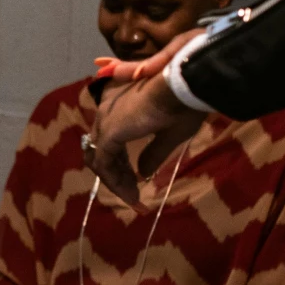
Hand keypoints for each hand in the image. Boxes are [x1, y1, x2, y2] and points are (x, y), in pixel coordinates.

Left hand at [88, 32, 195, 202]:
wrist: (184, 86)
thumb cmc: (183, 103)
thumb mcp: (170, 134)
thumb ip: (152, 153)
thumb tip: (142, 172)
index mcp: (120, 103)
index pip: (112, 139)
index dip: (122, 162)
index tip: (137, 180)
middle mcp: (107, 109)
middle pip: (102, 149)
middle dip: (116, 174)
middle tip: (132, 193)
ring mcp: (106, 120)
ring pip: (100, 158)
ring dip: (115, 181)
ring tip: (132, 198)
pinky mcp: (109, 132)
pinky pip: (104, 163)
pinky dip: (115, 181)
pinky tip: (130, 195)